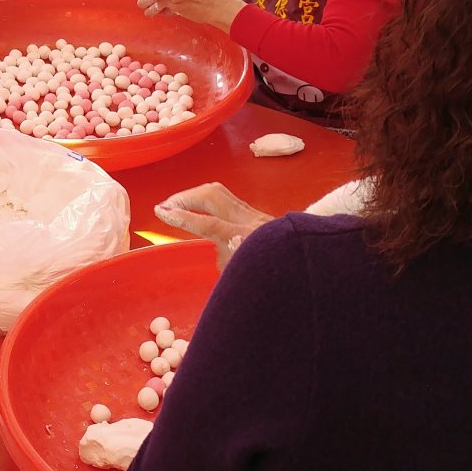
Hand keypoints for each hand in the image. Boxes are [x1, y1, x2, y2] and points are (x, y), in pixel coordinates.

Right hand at [155, 182, 274, 267]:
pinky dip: (207, 200)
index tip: (160, 212)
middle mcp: (251, 221)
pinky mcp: (257, 212)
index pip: (208, 224)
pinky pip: (227, 199)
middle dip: (184, 197)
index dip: (182, 217)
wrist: (311, 265)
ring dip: (194, 195)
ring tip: (177, 203)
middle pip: (212, 195)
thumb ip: (225, 263)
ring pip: (220, 192)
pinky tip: (199, 209)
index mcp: (246, 239)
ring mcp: (255, 213)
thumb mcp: (245, 278)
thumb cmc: (276, 277)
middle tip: (165, 206)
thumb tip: (217, 249)